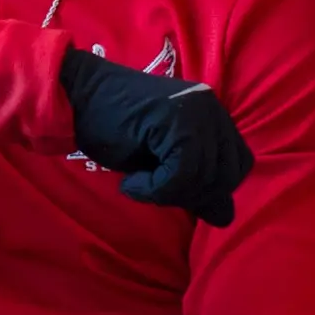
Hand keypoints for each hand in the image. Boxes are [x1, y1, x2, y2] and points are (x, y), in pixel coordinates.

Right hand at [58, 50, 248, 224]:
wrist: (75, 97)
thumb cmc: (112, 127)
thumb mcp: (162, 161)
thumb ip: (195, 183)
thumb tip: (225, 217)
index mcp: (213, 114)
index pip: (239, 163)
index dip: (210, 187)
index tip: (173, 188)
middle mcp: (211, 108)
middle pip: (228, 173)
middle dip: (193, 193)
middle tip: (154, 187)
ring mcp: (195, 111)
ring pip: (203, 177)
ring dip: (168, 193)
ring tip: (138, 182)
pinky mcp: (175, 121)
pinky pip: (180, 176)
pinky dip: (153, 189)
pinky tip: (130, 182)